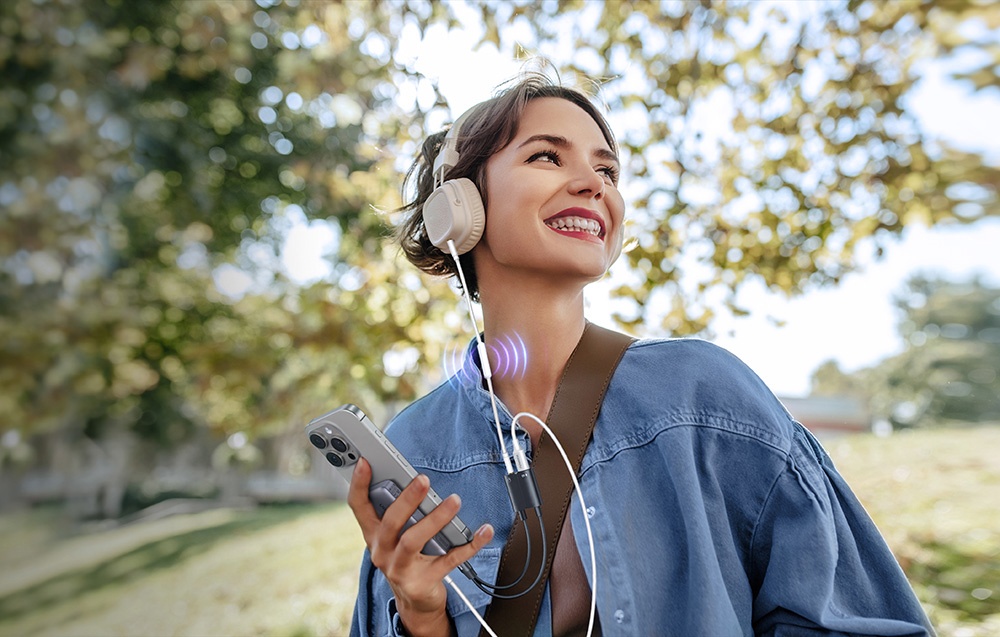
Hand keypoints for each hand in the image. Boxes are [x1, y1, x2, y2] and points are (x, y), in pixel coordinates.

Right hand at [348, 458, 493, 636]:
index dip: (359, 483)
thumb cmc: (407, 558)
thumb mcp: (395, 537)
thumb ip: (399, 511)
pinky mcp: (423, 581)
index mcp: (373, 534)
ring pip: (414, 540)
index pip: (358, 506)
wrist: (415, 602)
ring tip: (454, 501)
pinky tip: (484, 531)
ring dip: (436, 518)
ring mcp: (400, 569)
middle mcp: (382, 551)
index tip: (366, 461)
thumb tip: (414, 481)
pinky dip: (470, 545)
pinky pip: (450, 560)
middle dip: (407, 499)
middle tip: (423, 480)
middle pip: (390, 522)